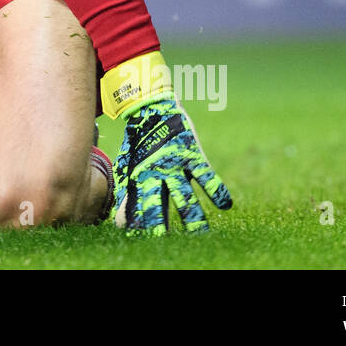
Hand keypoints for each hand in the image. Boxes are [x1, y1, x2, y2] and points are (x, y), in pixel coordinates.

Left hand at [114, 96, 231, 234]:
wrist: (150, 105)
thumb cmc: (139, 141)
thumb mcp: (129, 167)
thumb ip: (127, 195)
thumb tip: (120, 225)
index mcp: (139, 177)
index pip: (138, 206)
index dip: (139, 224)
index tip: (138, 239)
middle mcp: (156, 173)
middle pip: (159, 204)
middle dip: (160, 223)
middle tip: (162, 240)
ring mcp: (175, 164)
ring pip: (186, 195)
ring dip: (193, 216)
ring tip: (200, 234)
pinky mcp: (191, 154)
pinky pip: (207, 175)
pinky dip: (217, 190)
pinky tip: (226, 205)